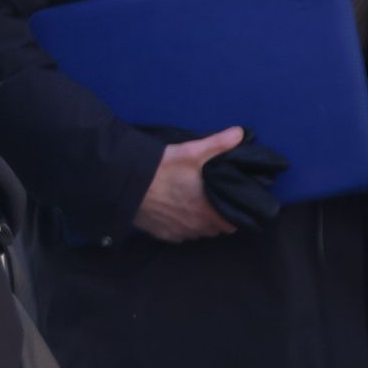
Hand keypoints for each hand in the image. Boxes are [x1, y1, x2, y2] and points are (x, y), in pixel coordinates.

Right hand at [132, 125, 243, 241]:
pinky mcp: (162, 234)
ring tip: (190, 206)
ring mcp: (178, 233)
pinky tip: (172, 212)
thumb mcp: (192, 152)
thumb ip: (218, 144)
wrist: (126, 182)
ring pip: (196, 232)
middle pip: (214, 229)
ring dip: (197, 223)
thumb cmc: (163, 169)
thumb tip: (240, 132)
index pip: (232, 224)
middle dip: (214, 217)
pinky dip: (179, 226)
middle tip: (208, 200)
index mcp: (209, 212)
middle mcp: (196, 228)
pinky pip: (177, 234)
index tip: (227, 202)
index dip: (232, 213)